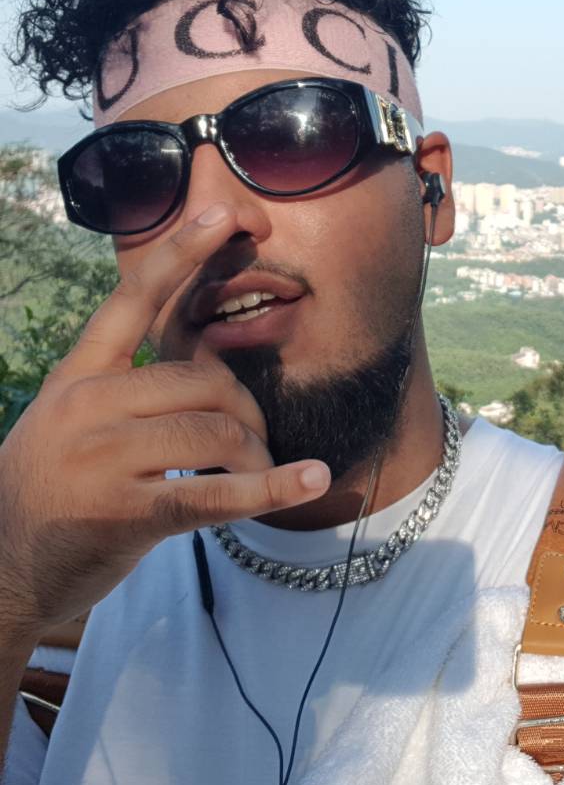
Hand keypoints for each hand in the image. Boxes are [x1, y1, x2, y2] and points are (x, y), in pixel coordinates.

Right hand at [0, 204, 329, 645]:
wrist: (1, 570)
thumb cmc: (51, 493)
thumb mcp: (71, 424)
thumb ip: (127, 391)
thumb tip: (212, 371)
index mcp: (76, 377)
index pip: (131, 300)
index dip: (180, 253)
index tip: (224, 214)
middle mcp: (85, 405)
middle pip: (204, 381)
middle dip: (246, 413)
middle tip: (254, 446)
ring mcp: (101, 458)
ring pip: (218, 432)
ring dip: (255, 458)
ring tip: (253, 478)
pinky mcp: (124, 512)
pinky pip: (215, 491)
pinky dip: (271, 488)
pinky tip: (311, 480)